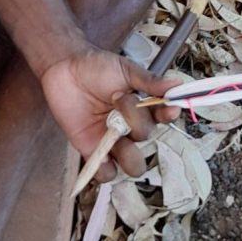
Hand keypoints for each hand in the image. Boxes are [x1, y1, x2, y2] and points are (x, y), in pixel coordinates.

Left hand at [39, 48, 181, 181]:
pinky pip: (106, 174)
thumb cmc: (95, 67)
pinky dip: (105, 169)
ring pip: (133, 165)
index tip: (169, 109)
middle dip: (135, 121)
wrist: (63, 69)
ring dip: (127, 153)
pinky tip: (100, 152)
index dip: (168, 116)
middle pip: (147, 139)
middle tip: (118, 98)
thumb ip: (149, 81)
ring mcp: (113, 141)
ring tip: (110, 130)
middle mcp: (131, 127)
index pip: (163, 118)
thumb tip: (177, 84)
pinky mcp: (93, 151)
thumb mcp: (125, 69)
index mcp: (143, 107)